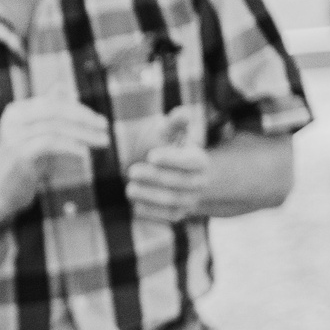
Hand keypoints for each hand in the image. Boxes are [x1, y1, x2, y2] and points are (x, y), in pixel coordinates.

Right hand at [0, 96, 109, 217]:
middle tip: (105, 127)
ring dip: (84, 134)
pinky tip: (86, 154)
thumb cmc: (20, 166)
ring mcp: (14, 135)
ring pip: (56, 127)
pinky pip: (52, 144)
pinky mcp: (19, 153)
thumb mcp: (33, 135)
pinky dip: (72, 147)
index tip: (99, 121)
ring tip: (103, 142)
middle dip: (85, 119)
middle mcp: (12, 119)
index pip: (53, 103)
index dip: (79, 109)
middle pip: (56, 111)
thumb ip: (46, 112)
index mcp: (15, 111)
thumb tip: (63, 86)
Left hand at [123, 109, 208, 225]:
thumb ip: (175, 124)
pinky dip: (150, 211)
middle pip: (179, 183)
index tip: (151, 155)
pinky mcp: (178, 215)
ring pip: (173, 202)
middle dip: (154, 178)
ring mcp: (190, 200)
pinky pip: (166, 217)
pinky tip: (134, 204)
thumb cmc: (171, 149)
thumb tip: (183, 112)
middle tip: (131, 171)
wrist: (178, 176)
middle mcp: (200, 182)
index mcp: (200, 161)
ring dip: (150, 196)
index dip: (171, 159)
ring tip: (129, 189)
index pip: (190, 161)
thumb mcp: (172, 134)